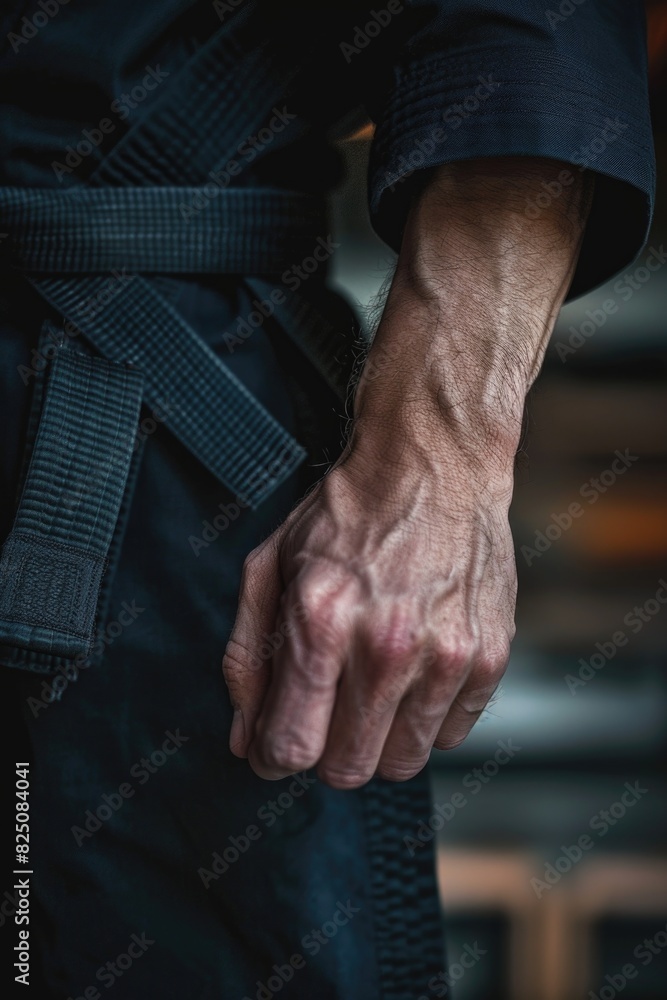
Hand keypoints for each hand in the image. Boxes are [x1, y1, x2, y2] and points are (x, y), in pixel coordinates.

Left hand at [223, 423, 515, 786]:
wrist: (434, 466)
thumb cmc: (346, 514)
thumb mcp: (269, 568)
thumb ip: (247, 659)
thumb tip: (245, 740)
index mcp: (320, 621)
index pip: (290, 747)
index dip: (274, 755)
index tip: (277, 741)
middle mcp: (386, 646)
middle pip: (347, 768)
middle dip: (325, 750)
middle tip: (327, 707)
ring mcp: (446, 655)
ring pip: (401, 763)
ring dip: (378, 738)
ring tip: (373, 683)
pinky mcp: (489, 657)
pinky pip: (450, 736)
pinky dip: (426, 718)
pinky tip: (415, 669)